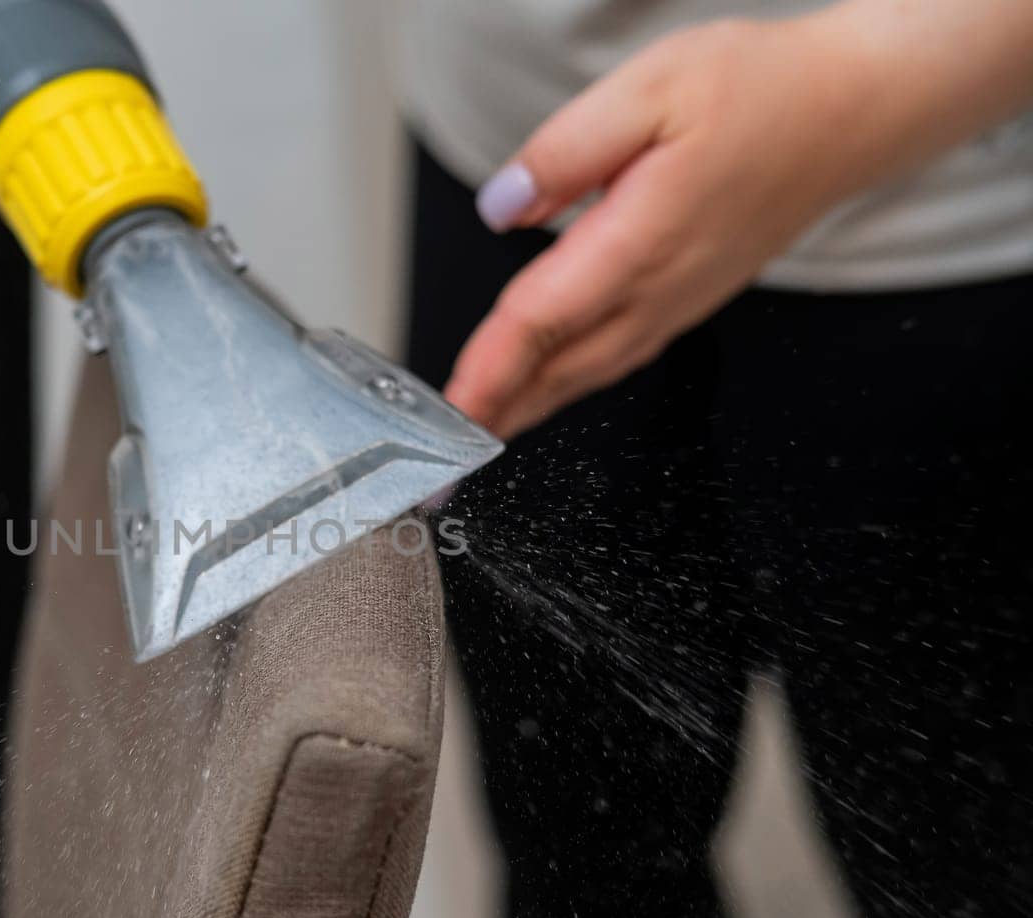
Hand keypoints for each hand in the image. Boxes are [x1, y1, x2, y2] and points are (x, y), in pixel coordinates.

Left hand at [445, 4, 1032, 437]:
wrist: (855, 111)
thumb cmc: (763, 91)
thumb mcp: (652, 87)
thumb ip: (566, 151)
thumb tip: (503, 205)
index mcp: (642, 239)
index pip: (542, 320)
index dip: (489, 369)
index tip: (448, 411)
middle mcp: (662, 286)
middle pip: (560, 364)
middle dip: (497, 408)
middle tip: (441, 451)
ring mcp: (680, 301)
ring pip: (590, 370)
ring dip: (531, 405)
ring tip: (478, 430)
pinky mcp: (691, 298)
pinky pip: (618, 356)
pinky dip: (570, 383)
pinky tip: (545, 388)